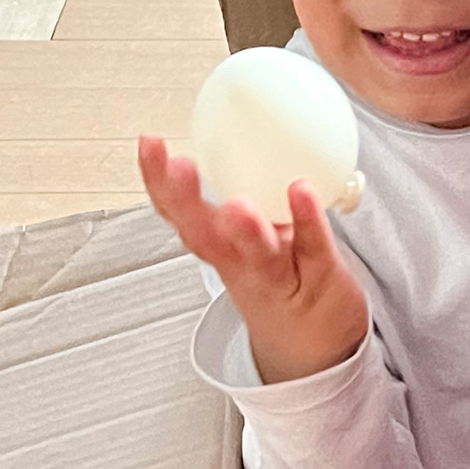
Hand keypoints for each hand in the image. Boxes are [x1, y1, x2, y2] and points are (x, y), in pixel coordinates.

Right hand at [139, 135, 368, 383]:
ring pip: (256, 256)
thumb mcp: (253, 235)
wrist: (318, 347)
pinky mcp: (320, 279)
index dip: (159, 182)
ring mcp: (280, 276)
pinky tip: (302, 191)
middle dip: (186, 202)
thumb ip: (247, 186)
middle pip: (206, 236)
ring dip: (244, 230)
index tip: (148, 144)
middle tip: (177, 166)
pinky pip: (312, 249)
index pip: (180, 213)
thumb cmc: (283, 277)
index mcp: (220, 246)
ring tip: (235, 205)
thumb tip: (239, 121)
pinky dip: (307, 222)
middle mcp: (241, 264)